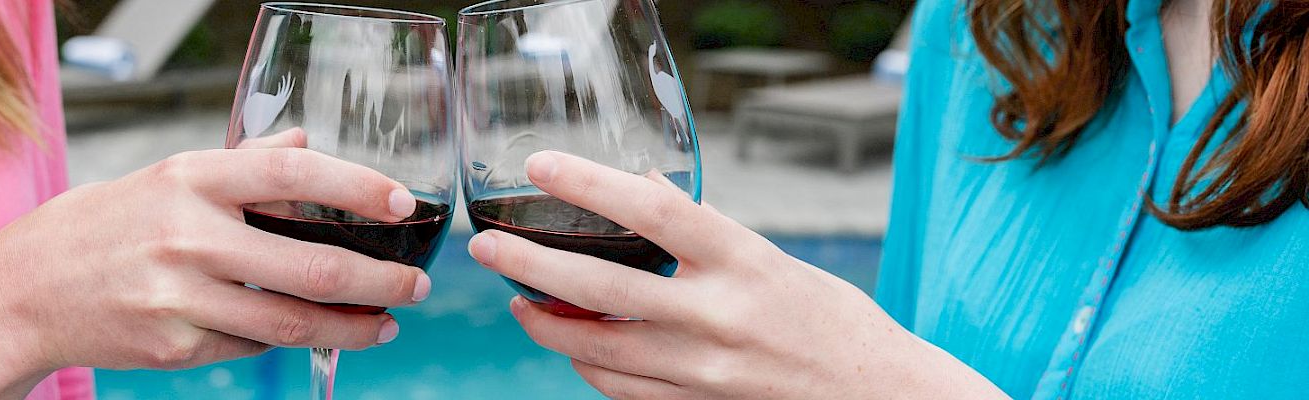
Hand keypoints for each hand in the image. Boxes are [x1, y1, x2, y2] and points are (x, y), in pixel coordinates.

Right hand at [0, 145, 430, 398]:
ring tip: (385, 323)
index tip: (401, 202)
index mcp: (189, 179)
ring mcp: (181, 297)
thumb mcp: (163, 177)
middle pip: (310, 264)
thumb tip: (304, 141)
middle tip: (414, 284)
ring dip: (351, 325)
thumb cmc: (98, 228)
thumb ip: (240, 165)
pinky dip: (287, 340)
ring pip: (291, 320)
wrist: (22, 293)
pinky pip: (251, 345)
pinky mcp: (175, 346)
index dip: (355, 186)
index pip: (291, 172)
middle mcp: (187, 236)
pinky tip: (316, 334)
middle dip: (378, 279)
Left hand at [468, 151, 1003, 399]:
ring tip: (516, 297)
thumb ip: (705, 236)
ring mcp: (703, 369)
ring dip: (543, 320)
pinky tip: (567, 341)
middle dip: (530, 263)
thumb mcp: (773, 259)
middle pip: (600, 285)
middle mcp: (719, 315)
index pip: (653, 210)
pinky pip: (617, 386)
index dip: (589, 184)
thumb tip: (641, 197)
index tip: (541, 166)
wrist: (881, 396)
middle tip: (488, 246)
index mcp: (744, 261)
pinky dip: (583, 363)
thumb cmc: (830, 319)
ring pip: (594, 346)